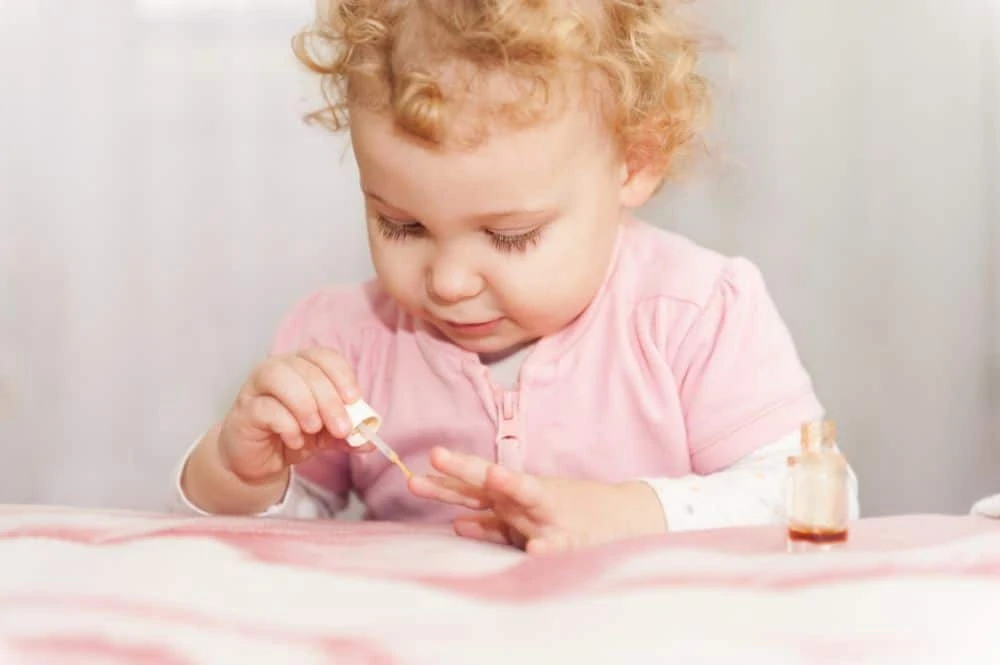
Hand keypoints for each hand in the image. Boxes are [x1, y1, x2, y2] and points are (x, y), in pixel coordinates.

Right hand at [217, 347, 369, 484]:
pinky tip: (295, 439)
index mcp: (303, 366)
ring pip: (280, 377)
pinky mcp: (245, 409)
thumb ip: (348, 435)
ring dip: (305, 404)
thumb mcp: (327, 435)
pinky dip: (287, 424)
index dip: (342, 376)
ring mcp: (257, 387)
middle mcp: (279, 368)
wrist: (258, 459)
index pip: (325, 356)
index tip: (354, 401)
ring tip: (314, 429)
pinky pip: (266, 408)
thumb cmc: (293, 435)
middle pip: (307, 370)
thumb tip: (370, 442)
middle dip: (330, 400)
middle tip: (342, 428)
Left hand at [408, 447, 666, 553]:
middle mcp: (526, 499)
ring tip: (494, 476)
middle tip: (438, 455)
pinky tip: (534, 551)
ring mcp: (548, 515)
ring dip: (511, 486)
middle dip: (464, 470)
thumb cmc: (566, 514)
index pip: (472, 484)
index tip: (418, 469)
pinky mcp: (570, 538)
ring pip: (527, 498)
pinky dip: (545, 548)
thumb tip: (456, 523)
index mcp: (511, 497)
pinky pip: (555, 545)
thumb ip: (490, 522)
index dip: (447, 478)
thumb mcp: (524, 517)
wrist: (622, 516)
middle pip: (490, 482)